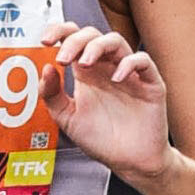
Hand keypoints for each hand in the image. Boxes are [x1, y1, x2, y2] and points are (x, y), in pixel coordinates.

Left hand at [40, 22, 170, 184]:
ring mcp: (128, 73)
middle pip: (92, 35)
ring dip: (97, 47)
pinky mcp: (149, 83)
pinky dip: (129, 65)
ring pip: (116, 42)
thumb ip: (53, 96)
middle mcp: (106, 68)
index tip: (44, 41)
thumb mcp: (68, 119)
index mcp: (86, 73)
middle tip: (63, 58)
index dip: (59, 32)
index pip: (73, 40)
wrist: (128, 162)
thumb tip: (46, 68)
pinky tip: (116, 79)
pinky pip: (142, 61)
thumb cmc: (100, 139)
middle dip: (75, 41)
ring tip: (85, 63)